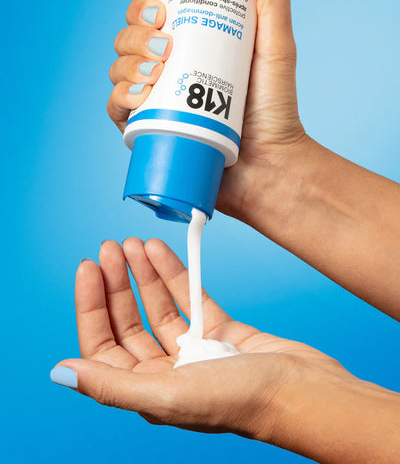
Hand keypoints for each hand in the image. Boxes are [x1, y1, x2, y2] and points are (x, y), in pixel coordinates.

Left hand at [51, 239, 355, 442]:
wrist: (305, 392)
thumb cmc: (241, 401)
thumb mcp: (168, 395)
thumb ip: (112, 384)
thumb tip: (61, 372)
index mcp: (147, 391)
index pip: (104, 344)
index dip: (91, 305)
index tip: (88, 267)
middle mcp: (166, 372)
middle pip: (129, 321)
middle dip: (117, 283)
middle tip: (111, 247)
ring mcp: (194, 351)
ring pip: (158, 305)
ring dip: (144, 274)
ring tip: (134, 243)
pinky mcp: (220, 332)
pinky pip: (190, 297)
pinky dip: (176, 275)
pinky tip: (162, 252)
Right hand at [107, 0, 307, 219]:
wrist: (270, 167)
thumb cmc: (275, 112)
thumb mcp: (276, 49)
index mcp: (189, 51)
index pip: (150, 21)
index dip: (142, 11)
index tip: (160, 13)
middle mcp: (167, 77)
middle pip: (129, 45)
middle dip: (135, 38)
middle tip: (164, 48)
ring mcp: (156, 106)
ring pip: (118, 74)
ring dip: (125, 66)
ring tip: (154, 74)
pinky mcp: (150, 135)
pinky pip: (118, 114)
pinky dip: (117, 100)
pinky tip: (136, 96)